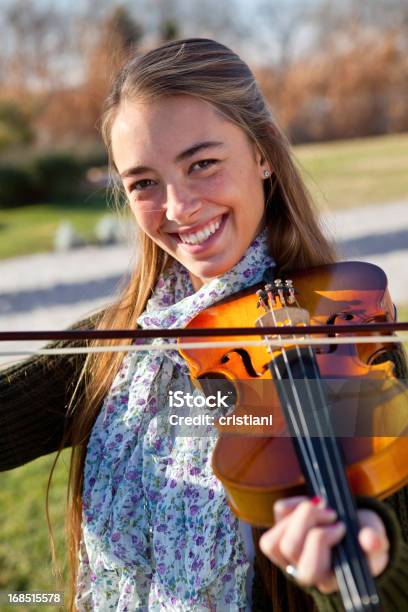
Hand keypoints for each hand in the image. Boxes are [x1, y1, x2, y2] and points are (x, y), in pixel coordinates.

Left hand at [259, 496, 389, 593]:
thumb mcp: (377, 543)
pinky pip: (276, 516)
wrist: (357, 530)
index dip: (323, 540)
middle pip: (289, 548)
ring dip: (297, 515)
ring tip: (319, 507)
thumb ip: (376, 543)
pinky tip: (310, 502)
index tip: (342, 526)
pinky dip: (291, 504)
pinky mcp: (281, 533)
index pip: (310, 568)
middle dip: (309, 521)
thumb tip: (369, 539)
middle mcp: (302, 570)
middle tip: (332, 513)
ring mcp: (287, 554)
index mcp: (326, 579)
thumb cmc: (364, 540)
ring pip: (274, 539)